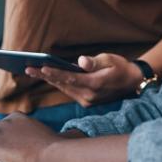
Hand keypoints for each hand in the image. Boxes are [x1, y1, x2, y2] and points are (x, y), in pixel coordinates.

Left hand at [25, 53, 141, 106]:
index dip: (55, 73)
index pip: (70, 78)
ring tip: (32, 70)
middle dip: (45, 76)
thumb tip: (81, 61)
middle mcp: (89, 96)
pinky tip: (47, 75)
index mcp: (94, 84)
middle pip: (63, 84)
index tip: (41, 67)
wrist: (133, 83)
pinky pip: (69, 91)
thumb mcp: (111, 59)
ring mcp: (87, 100)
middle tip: (27, 68)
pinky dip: (58, 83)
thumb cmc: (121, 67)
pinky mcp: (86, 101)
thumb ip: (94, 61)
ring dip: (49, 80)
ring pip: (64, 88)